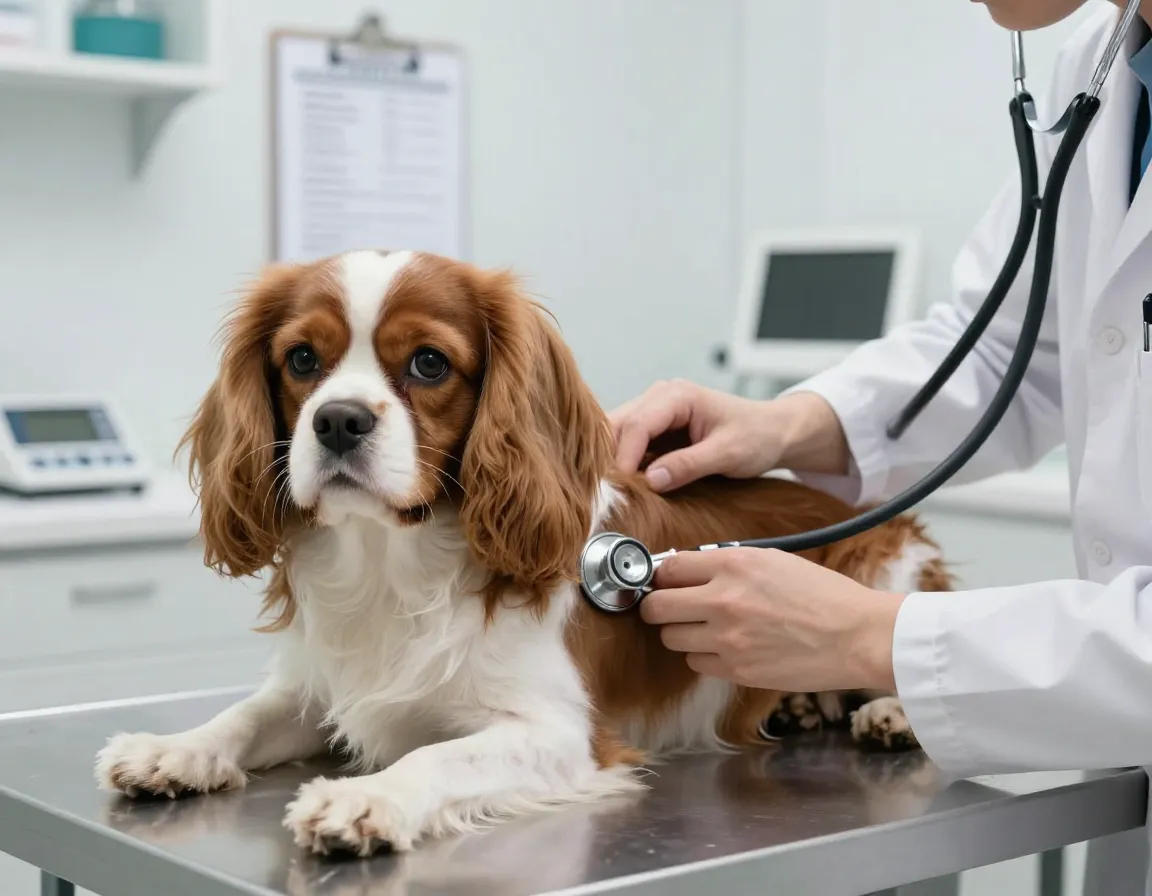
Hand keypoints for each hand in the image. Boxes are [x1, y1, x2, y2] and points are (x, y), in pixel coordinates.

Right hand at [609, 380, 849, 491]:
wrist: (773, 432)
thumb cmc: (756, 436)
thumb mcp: (727, 453)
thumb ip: (689, 465)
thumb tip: (652, 480)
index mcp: (677, 395)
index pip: (637, 424)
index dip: (624, 457)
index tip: (619, 488)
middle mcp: (660, 397)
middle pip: (618, 425)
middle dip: (610, 458)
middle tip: (607, 492)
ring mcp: (655, 411)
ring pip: (617, 433)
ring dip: (613, 461)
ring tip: (614, 490)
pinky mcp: (655, 427)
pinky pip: (628, 442)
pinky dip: (623, 462)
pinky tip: (624, 483)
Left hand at [639, 548, 903, 692]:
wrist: (857, 635)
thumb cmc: (821, 595)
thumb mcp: (772, 560)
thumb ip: (726, 564)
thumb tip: (686, 571)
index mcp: (732, 565)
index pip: (667, 568)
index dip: (661, 576)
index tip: (663, 582)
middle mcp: (723, 600)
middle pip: (656, 607)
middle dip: (658, 607)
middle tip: (669, 608)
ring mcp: (727, 639)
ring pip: (671, 639)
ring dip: (681, 633)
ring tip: (705, 629)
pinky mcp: (736, 670)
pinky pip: (696, 664)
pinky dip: (704, 658)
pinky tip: (726, 648)